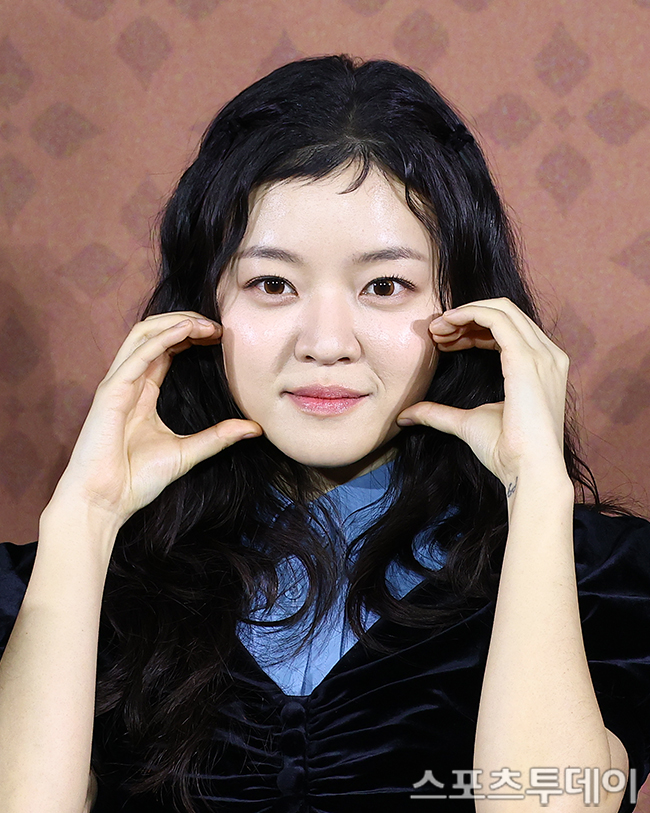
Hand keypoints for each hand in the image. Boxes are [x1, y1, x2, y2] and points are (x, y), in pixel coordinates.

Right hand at [47, 312, 262, 524]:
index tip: (220, 337)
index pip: (166, 349)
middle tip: (217, 326)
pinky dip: (163, 337)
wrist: (106, 502)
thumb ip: (219, 436)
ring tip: (205, 323)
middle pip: (155, 334)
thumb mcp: (189, 452)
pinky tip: (186, 330)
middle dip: (186, 322)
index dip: (191, 336)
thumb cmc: (137, 479)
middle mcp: (129, 382)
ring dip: (175, 322)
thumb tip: (255, 428)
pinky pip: (138, 354)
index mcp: (143, 391)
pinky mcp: (111, 392)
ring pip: (143, 334)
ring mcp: (118, 384)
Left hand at [396, 297, 569, 487]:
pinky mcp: (527, 358)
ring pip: (500, 309)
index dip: (472, 328)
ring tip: (437, 330)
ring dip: (464, 314)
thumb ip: (438, 414)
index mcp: (540, 366)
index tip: (443, 341)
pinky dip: (469, 314)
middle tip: (435, 332)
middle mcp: (547, 355)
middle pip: (504, 313)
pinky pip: (496, 318)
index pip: (507, 330)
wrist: (528, 471)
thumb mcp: (466, 424)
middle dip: (466, 316)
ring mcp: (541, 354)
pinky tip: (446, 325)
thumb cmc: (506, 452)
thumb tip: (406, 415)